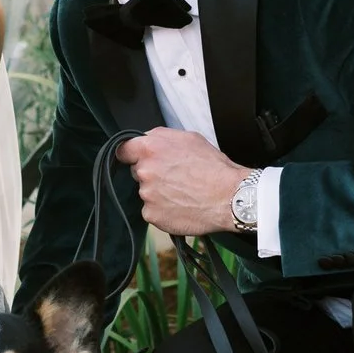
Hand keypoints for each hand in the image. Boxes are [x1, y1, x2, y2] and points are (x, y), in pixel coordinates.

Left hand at [116, 128, 246, 236]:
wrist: (230, 197)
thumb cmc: (214, 167)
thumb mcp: (189, 138)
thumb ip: (161, 138)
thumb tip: (147, 141)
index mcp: (151, 148)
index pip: (123, 150)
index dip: (131, 154)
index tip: (136, 159)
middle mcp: (145, 171)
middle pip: (137, 172)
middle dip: (151, 174)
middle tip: (174, 178)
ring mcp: (147, 195)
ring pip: (146, 192)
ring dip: (158, 193)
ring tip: (183, 194)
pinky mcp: (152, 215)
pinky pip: (151, 211)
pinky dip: (163, 210)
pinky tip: (181, 207)